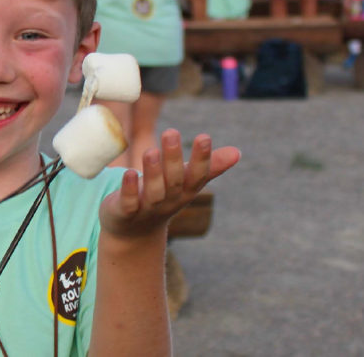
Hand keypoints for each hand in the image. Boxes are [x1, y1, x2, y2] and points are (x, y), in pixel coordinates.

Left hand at [99, 130, 239, 239]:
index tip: (205, 137)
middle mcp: (169, 200)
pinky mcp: (125, 213)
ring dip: (153, 172)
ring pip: (153, 192)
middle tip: (171, 132)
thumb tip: (238, 152)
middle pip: (174, 180)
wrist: (134, 232)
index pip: (198, 175)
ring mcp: (147, 208)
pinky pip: (129, 203)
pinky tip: (129, 173)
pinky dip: (130, 189)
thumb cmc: (164, 197)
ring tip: (151, 151)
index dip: (202, 158)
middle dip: (173, 158)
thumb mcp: (186, 183)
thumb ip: (208, 167)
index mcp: (186, 191)